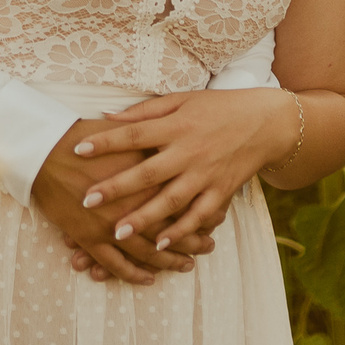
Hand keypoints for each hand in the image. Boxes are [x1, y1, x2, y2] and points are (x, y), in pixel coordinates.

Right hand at [30, 118, 214, 285]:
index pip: (183, 198)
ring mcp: (111, 224)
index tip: (217, 215)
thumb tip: (172, 138)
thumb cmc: (83, 136)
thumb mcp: (124, 132)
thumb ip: (151, 139)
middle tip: (209, 245)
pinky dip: (134, 274)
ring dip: (169, 261)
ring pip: (148, 252)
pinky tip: (149, 279)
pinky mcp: (90, 238)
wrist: (42, 151)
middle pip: (171, 228)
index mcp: (145, 175)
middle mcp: (133, 204)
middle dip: (194, 239)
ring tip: (187, 266)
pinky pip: (117, 265)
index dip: (203, 208)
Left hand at [69, 88, 297, 252]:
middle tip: (87, 201)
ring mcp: (206, 174)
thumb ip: (144, 112)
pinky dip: (180, 230)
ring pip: (171, 200)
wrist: (266, 123)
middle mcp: (189, 151)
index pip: (135, 134)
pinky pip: (199, 215)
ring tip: (117, 233)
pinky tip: (160, 243)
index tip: (78, 151)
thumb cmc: (217, 108)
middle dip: (117, 188)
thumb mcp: (182, 101)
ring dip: (144, 218)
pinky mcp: (221, 191)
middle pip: (148, 172)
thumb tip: (107, 116)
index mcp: (176, 126)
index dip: (107, 142)